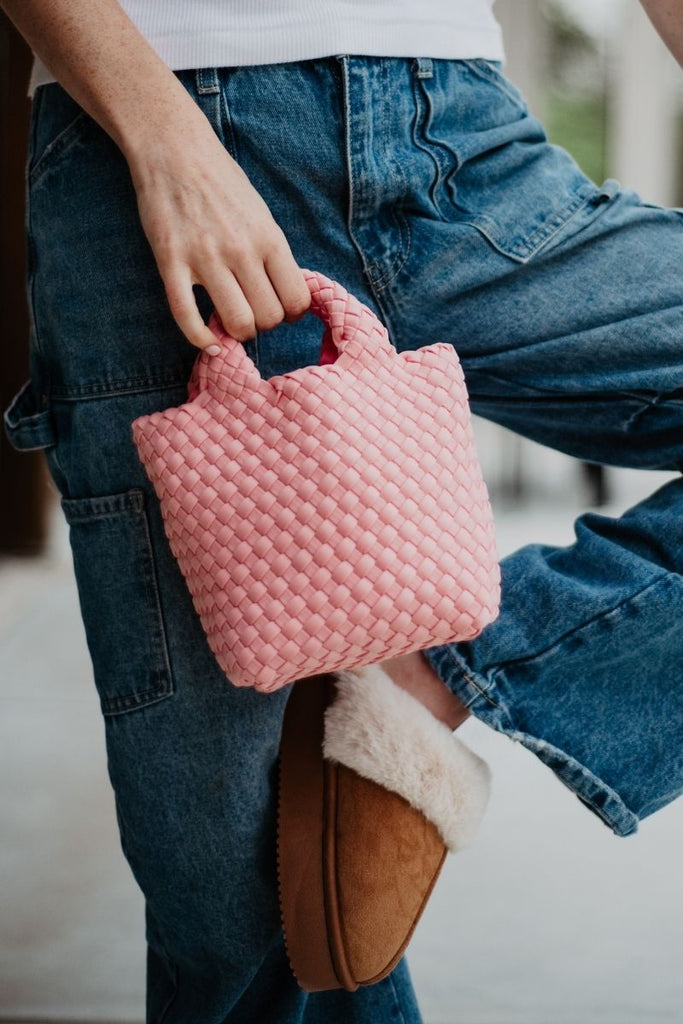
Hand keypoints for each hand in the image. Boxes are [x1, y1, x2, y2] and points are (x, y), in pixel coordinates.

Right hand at [127, 117, 311, 353]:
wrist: (173, 149)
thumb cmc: (221, 182)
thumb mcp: (261, 214)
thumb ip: (272, 254)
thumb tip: (286, 295)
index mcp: (269, 238)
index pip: (296, 300)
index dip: (291, 314)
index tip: (280, 309)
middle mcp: (241, 250)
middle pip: (268, 318)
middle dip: (263, 325)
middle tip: (251, 313)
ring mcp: (204, 258)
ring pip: (237, 324)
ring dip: (236, 333)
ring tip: (229, 322)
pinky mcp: (171, 262)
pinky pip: (187, 317)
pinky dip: (200, 339)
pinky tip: (208, 342)